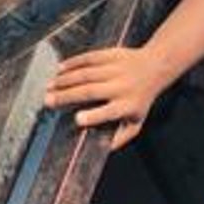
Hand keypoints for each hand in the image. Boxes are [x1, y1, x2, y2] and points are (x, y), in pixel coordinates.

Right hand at [46, 43, 166, 146]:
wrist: (154, 68)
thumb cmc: (141, 99)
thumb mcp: (136, 121)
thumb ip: (121, 137)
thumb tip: (104, 150)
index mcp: (128, 105)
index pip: (110, 112)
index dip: (94, 116)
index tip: (77, 119)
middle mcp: (121, 86)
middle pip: (91, 91)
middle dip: (68, 96)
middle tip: (49, 101)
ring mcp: (115, 69)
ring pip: (86, 73)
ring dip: (65, 80)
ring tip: (50, 86)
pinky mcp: (110, 54)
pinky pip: (88, 58)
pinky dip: (72, 63)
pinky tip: (59, 70)